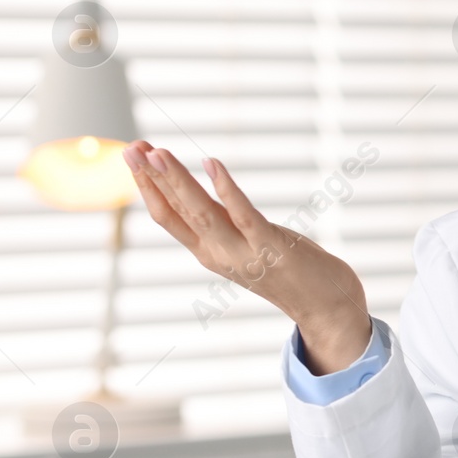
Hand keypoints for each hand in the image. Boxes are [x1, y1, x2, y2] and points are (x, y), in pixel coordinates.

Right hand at [121, 141, 371, 373]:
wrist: (327, 308)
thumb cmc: (289, 271)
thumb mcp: (246, 246)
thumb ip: (225, 224)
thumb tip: (206, 194)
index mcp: (210, 253)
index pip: (167, 218)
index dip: (147, 188)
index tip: (132, 156)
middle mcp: (220, 255)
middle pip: (177, 212)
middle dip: (152, 179)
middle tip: (130, 148)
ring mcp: (245, 253)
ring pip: (202, 213)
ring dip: (178, 181)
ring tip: (158, 152)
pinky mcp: (273, 247)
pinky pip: (244, 215)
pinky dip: (226, 188)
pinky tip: (212, 164)